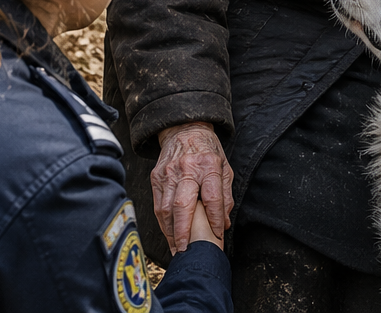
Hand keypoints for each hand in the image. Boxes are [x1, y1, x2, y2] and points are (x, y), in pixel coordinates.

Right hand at [152, 122, 232, 252]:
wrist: (183, 130)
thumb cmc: (206, 150)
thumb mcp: (224, 167)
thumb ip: (225, 195)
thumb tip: (224, 223)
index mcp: (207, 165)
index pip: (212, 197)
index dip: (215, 219)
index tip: (218, 235)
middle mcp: (186, 169)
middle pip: (182, 205)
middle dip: (184, 232)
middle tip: (187, 250)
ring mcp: (168, 173)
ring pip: (166, 209)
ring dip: (171, 232)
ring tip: (178, 248)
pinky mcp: (156, 177)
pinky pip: (158, 206)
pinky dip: (163, 223)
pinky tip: (169, 234)